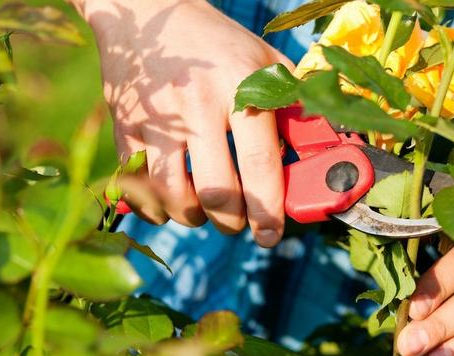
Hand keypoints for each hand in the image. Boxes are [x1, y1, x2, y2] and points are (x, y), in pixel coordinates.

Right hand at [78, 0, 292, 246]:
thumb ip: (296, 107)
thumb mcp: (266, 63)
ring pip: (173, 196)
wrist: (149, 14)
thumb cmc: (218, 44)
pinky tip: (170, 200)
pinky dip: (156, 206)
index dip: (268, 210)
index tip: (270, 235)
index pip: (259, 165)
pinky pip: (137, 185)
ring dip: (193, 217)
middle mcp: (197, 104)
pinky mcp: (125, 125)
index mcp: (240, 88)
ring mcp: (156, 117)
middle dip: (231, 222)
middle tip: (236, 222)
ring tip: (203, 210)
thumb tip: (328, 150)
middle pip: (217, 193)